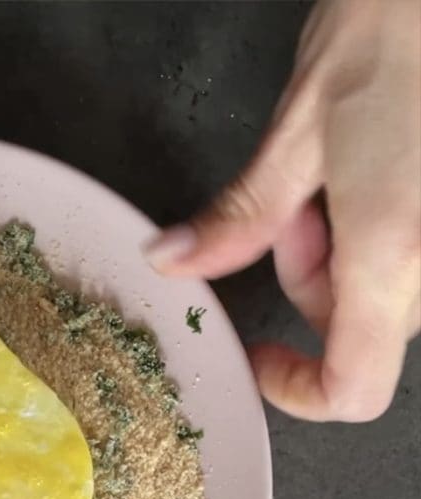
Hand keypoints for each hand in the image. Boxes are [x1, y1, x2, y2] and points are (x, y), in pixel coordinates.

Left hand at [144, 0, 419, 421]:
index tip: (260, 355)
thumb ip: (238, 219)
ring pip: (386, 291)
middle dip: (310, 282)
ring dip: (344, 253)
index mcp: (393, 256)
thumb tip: (171, 261)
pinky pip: (410, 258)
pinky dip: (378, 233)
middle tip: (296, 209)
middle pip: (360, 328)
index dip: (298, 391)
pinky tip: (371, 172)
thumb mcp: (296, 134)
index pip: (353, 391)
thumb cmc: (394, 31)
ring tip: (336, 174)